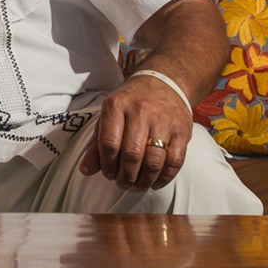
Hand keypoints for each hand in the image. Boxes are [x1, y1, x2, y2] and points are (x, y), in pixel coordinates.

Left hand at [79, 72, 192, 190]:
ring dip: (144, 180)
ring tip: (137, 185)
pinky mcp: (182, 130)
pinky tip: (155, 182)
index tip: (108, 173)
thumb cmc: (130, 102)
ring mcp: (163, 121)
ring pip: (154, 161)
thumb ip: (96, 142)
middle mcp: (140, 111)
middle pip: (132, 155)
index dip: (107, 165)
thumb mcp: (109, 114)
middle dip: (126, 176)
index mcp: (116, 105)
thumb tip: (85, 170)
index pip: (109, 143)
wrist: (164, 82)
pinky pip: (174, 161)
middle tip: (123, 183)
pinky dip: (164, 177)